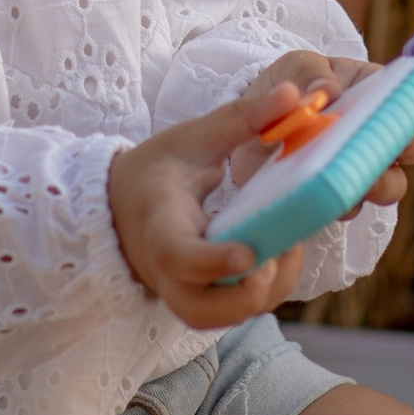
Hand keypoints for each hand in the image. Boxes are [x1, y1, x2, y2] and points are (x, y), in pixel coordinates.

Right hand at [109, 63, 338, 329]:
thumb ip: (243, 118)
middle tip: (278, 256)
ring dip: (260, 296)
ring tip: (288, 251)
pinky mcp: (196, 299)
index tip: (249, 253)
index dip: (212, 260)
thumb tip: (294, 95)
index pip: (177, 253)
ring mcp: (179, 290)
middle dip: (245, 294)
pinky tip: (282, 257)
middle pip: (199, 309)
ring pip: (216, 319)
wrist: (119, 205)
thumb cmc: (158, 169)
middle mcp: (165, 269)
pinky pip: (229, 314)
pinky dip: (261, 295)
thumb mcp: (195, 137)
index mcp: (160, 221)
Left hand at [256, 53, 413, 207]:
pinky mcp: (336, 193)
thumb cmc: (286, 84)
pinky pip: (353, 206)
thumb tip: (327, 92)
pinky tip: (332, 195)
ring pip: (392, 183)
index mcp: (377, 92)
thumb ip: (309, 74)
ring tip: (367, 179)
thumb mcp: (294, 67)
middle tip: (402, 144)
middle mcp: (377, 132)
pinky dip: (346, 202)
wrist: (251, 123)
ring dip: (385, 182)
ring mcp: (360, 166)